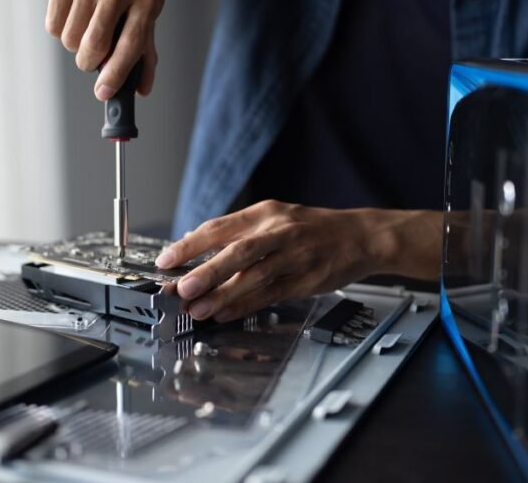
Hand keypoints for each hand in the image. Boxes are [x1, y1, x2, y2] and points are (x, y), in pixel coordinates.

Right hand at [44, 0, 164, 98]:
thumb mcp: (146, 4)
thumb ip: (145, 47)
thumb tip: (142, 88)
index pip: (131, 45)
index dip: (117, 74)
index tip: (104, 93)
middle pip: (95, 46)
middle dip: (89, 62)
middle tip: (92, 57)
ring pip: (70, 40)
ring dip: (75, 45)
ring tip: (85, 26)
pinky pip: (53, 26)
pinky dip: (61, 31)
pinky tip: (73, 14)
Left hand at [156, 200, 442, 322]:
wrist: (360, 236)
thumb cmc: (311, 229)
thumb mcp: (275, 219)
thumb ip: (238, 233)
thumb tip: (194, 248)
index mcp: (266, 213)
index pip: (220, 227)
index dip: (190, 244)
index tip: (167, 260)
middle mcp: (279, 231)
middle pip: (238, 251)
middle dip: (207, 271)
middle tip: (181, 289)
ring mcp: (294, 256)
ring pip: (254, 276)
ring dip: (223, 295)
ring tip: (198, 310)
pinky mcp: (306, 279)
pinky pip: (271, 294)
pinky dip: (245, 305)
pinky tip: (225, 314)